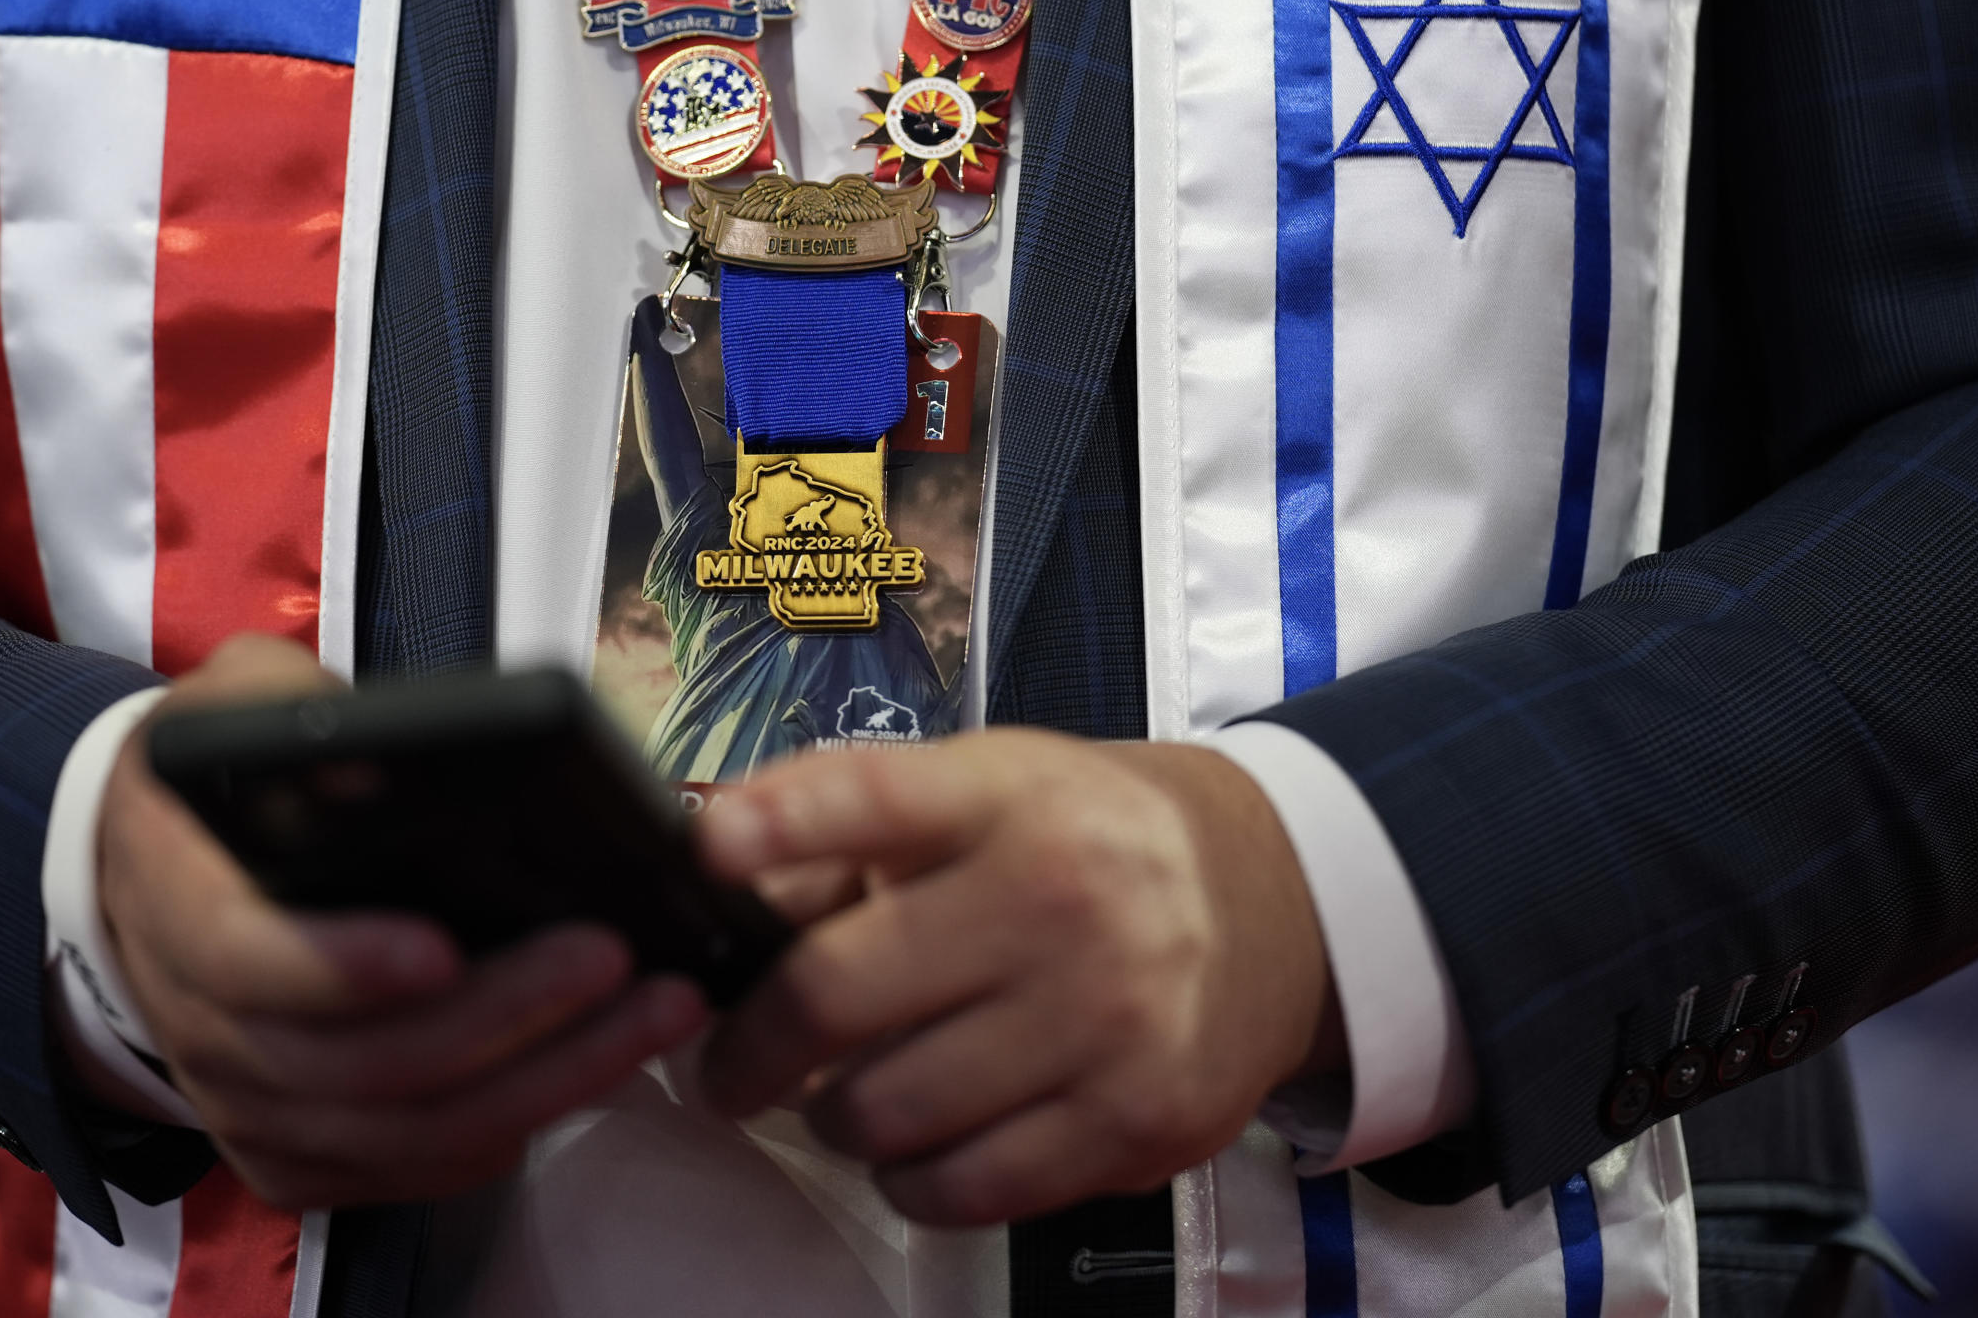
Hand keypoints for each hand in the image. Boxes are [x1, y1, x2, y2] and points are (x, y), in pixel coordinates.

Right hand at [83, 635, 708, 1206]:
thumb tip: (368, 759)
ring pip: (400, 1134)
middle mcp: (202, 1030)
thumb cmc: (217, 779)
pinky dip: (505, 1131)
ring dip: (540, 1082)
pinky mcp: (294, 1153)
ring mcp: (248, 1106)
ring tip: (651, 1013)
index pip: (246, 963)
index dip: (341, 968)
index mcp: (177, 908)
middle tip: (611, 958)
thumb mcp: (234, 701)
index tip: (442, 947)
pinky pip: (406, 1172)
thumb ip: (286, 711)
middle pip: (354, 1067)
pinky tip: (591, 1072)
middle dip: (498, 1018)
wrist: (144, 874)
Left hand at [695, 729, 1339, 1225]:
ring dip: (833, 1119)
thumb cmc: (1083, 842)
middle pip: (838, 993)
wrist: (1269, 901)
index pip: (876, 796)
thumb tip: (714, 873)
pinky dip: (912, 1180)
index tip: (708, 851)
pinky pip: (967, 1187)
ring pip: (885, 1112)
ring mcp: (1105, 1016)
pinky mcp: (1136, 1118)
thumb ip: (850, 826)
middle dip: (748, 1048)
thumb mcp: (984, 790)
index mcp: (1006, 797)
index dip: (781, 821)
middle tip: (729, 1065)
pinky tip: (916, 1145)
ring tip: (841, 1099)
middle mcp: (1058, 898)